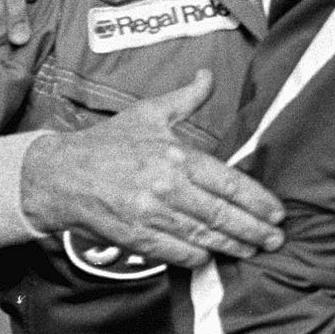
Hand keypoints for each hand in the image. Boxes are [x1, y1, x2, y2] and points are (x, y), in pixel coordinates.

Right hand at [17, 71, 286, 266]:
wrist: (57, 175)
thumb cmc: (107, 143)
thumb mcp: (148, 113)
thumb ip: (185, 98)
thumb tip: (207, 75)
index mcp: (177, 156)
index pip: (230, 183)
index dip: (257, 201)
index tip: (277, 212)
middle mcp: (167, 186)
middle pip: (222, 214)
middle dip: (254, 229)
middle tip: (276, 239)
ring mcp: (150, 214)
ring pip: (203, 236)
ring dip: (232, 246)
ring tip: (253, 250)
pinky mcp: (133, 236)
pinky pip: (174, 252)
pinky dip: (196, 258)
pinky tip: (213, 258)